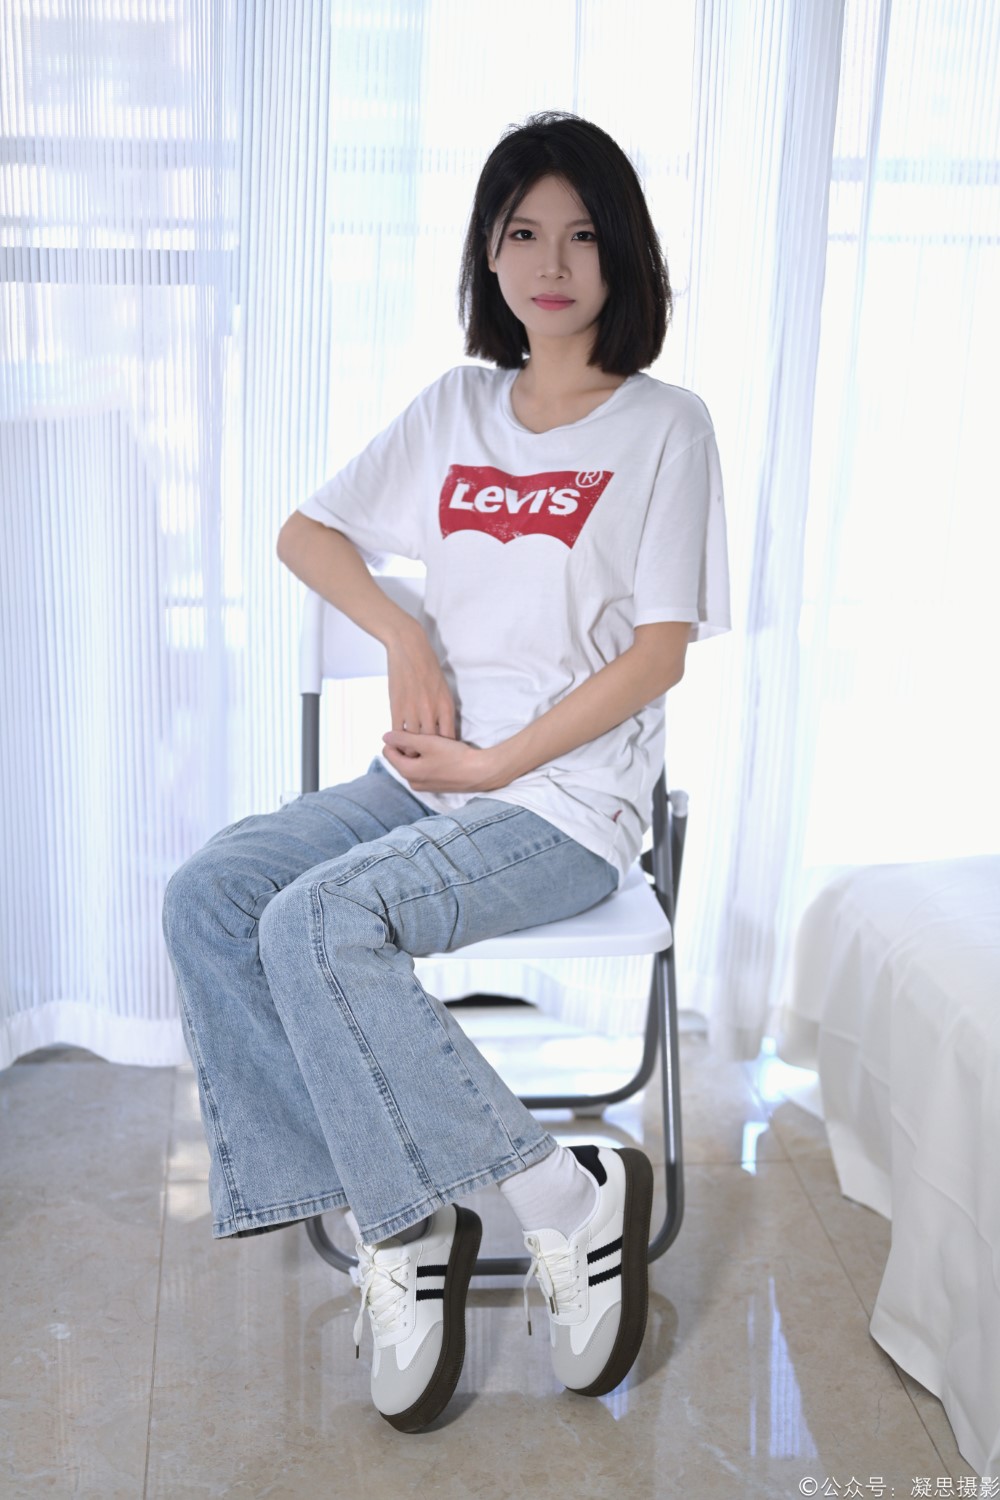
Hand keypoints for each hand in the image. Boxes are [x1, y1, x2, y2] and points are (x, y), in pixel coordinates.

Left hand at [381, 730, 502, 794]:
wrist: (480, 772)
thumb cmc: (454, 756)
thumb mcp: (427, 742)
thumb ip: (404, 739)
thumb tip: (385, 736)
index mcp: (407, 772)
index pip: (388, 752)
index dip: (396, 738)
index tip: (411, 731)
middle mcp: (412, 782)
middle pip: (399, 758)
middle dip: (406, 746)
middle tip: (424, 736)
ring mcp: (424, 786)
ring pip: (412, 763)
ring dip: (417, 752)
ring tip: (433, 743)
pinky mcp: (434, 785)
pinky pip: (422, 769)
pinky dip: (426, 760)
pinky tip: (440, 753)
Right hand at [385, 622, 456, 753]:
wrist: (409, 649)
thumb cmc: (428, 667)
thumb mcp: (444, 689)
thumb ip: (443, 710)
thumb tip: (443, 731)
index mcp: (446, 706)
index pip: (449, 738)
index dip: (445, 750)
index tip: (442, 756)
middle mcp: (431, 710)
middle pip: (431, 743)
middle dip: (428, 754)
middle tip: (424, 760)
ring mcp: (413, 710)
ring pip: (413, 741)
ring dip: (411, 749)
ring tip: (409, 754)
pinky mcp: (397, 707)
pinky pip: (398, 732)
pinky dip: (397, 739)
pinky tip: (397, 741)